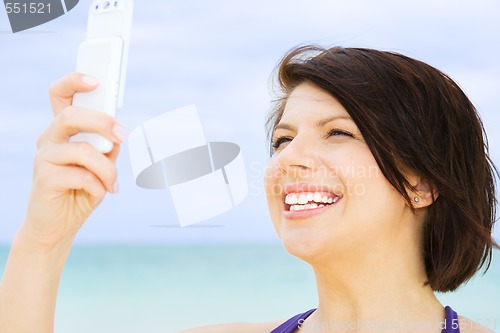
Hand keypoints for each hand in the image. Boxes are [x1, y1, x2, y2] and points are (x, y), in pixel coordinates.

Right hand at [20, 73, 126, 250]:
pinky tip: (100, 193)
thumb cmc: (81, 191)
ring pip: (84, 151)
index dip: (73, 82)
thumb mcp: (100, 165)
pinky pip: (82, 175)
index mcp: (63, 131)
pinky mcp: (44, 178)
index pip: (60, 96)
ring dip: (108, 169)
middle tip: (123, 135)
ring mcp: (44, 158)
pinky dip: (99, 185)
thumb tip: (118, 132)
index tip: (95, 80)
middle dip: (102, 122)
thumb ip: (107, 147)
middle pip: (70, 115)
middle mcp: (49, 139)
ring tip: (113, 184)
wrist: (58, 226)